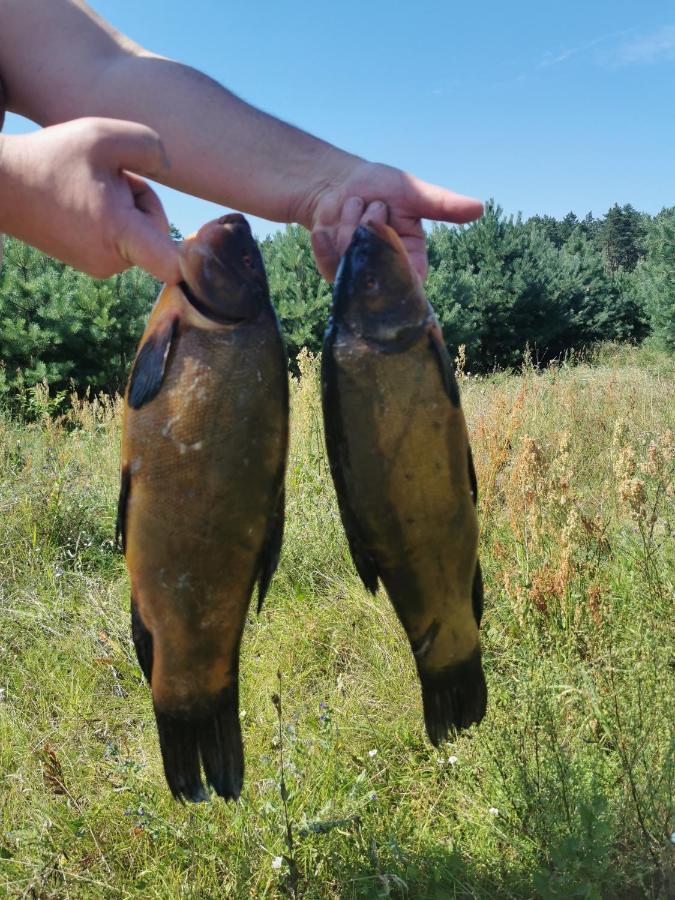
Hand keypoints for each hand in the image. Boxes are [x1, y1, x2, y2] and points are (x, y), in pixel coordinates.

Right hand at [0, 117, 179, 281]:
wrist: (3, 185)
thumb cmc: (52, 158)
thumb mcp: (104, 135)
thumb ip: (150, 145)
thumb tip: (172, 166)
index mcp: (121, 236)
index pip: (172, 266)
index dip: (193, 258)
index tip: (204, 247)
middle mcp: (112, 261)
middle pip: (156, 232)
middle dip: (143, 200)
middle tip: (111, 174)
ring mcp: (99, 267)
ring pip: (137, 233)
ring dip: (125, 206)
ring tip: (91, 185)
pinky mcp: (89, 264)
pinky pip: (118, 239)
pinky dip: (111, 217)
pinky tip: (85, 198)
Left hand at [304, 160, 482, 281]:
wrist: (339, 184)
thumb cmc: (381, 187)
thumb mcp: (414, 193)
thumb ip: (443, 205)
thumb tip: (479, 208)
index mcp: (412, 261)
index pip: (412, 280)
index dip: (400, 262)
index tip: (390, 233)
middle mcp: (386, 274)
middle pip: (377, 264)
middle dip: (372, 223)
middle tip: (375, 205)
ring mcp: (359, 277)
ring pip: (352, 260)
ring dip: (349, 222)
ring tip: (355, 207)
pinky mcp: (334, 274)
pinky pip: (329, 265)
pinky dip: (326, 238)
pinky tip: (327, 224)